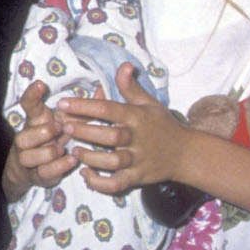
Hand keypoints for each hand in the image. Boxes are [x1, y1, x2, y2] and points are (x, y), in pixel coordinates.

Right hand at [3, 79, 78, 196]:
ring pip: (28, 156)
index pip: (27, 105)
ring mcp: (27, 158)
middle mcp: (25, 139)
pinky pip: (43, 172)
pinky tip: (72, 160)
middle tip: (59, 129)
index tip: (41, 84)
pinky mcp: (36, 175)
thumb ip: (81, 108)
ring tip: (63, 148)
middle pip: (23, 136)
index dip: (32, 94)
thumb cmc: (53, 137)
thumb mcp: (66, 120)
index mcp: (34, 121)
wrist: (30, 167)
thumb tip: (103, 89)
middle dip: (42, 132)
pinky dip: (58, 166)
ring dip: (48, 152)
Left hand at [57, 63, 191, 194]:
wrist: (186, 154)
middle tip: (66, 127)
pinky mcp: (137, 179)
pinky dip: (100, 183)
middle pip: (110, 137)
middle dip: (86, 132)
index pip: (108, 109)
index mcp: (136, 117)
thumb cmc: (162, 125)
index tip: (63, 103)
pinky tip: (86, 174)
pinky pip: (116, 184)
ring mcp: (137, 161)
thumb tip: (123, 64)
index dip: (84, 106)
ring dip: (91, 158)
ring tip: (74, 150)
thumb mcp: (148, 103)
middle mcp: (137, 139)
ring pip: (112, 162)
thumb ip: (130, 87)